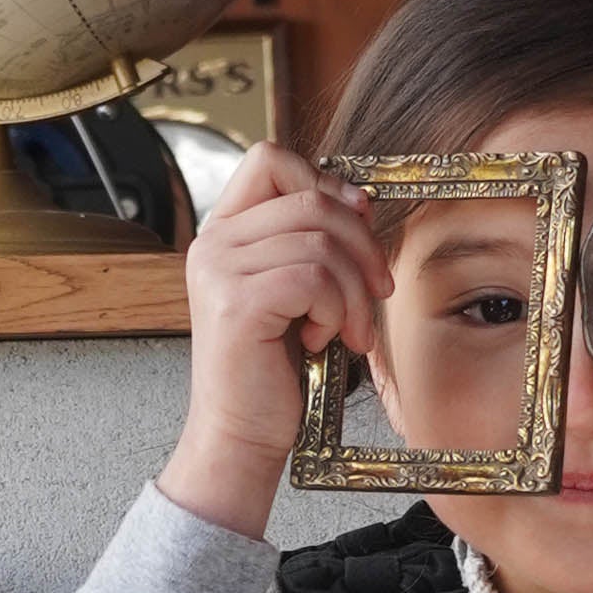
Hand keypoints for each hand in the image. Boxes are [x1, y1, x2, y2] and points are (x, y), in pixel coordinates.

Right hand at [180, 139, 392, 466]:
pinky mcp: (237, 303)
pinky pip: (313, 279)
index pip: (271, 159)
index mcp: (225, 231)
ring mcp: (219, 270)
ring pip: (320, 243)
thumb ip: (313, 245)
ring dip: (354, 292)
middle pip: (311, 200)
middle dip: (362, 247)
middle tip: (379, 293)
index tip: (360, 223)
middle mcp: (214, 242)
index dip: (325, 183)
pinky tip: (322, 342)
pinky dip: (335, 312)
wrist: (242, 434)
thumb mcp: (298, 296)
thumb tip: (360, 202)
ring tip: (349, 331)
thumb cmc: (274, 373)